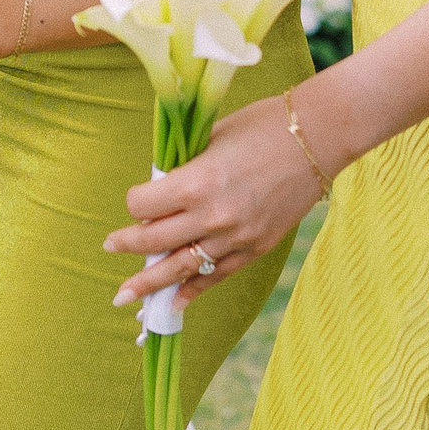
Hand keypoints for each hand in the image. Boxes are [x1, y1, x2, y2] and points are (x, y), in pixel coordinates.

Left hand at [107, 95, 324, 308]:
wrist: (318, 138)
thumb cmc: (262, 126)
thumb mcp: (211, 137)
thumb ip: (185, 166)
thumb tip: (161, 186)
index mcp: (196, 183)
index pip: (143, 205)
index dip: (135, 201)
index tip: (138, 197)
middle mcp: (211, 216)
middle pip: (153, 241)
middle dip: (127, 245)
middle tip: (109, 247)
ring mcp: (235, 237)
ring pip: (181, 267)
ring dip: (149, 283)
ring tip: (125, 297)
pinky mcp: (255, 248)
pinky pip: (216, 277)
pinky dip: (192, 291)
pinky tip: (172, 303)